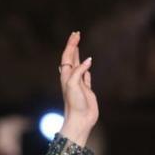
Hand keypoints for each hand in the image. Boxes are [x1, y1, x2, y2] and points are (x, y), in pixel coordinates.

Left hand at [58, 31, 98, 145]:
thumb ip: (79, 71)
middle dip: (73, 46)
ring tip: (78, 46)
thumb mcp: (74, 84)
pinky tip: (87, 65)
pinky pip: (86, 77)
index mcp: (66, 76)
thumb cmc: (74, 103)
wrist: (80, 119)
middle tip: (77, 35)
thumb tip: (89, 60)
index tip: (76, 34)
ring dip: (78, 56)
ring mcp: (79, 84)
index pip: (67, 56)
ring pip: (78, 66)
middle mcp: (71, 78)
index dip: (71, 45)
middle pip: (71, 58)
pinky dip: (87, 69)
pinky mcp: (87, 90)